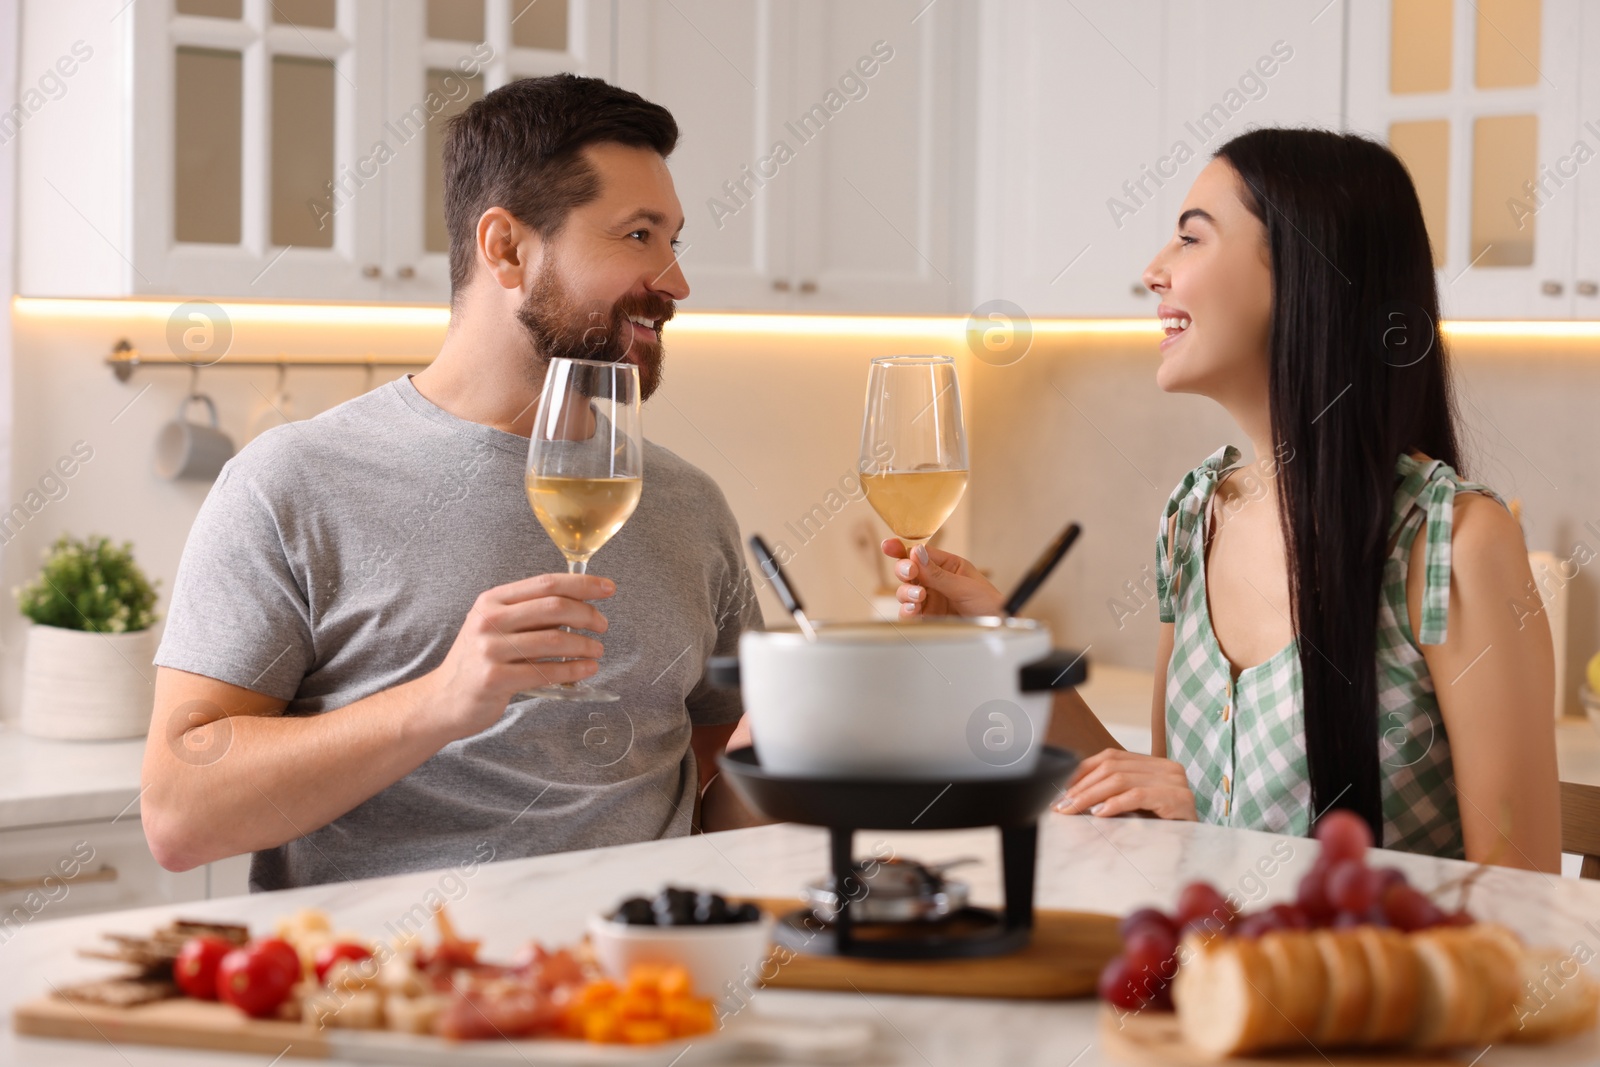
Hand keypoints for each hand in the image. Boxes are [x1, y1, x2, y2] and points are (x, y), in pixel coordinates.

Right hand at [423, 573, 615, 738]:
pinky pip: (545, 672)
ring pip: (554, 641)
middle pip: (554, 607)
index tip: (608, 588)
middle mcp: (489, 620)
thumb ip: (529, 613)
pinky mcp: (494, 679)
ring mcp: (489, 649)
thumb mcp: (495, 626)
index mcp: (492, 600)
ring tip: (597, 651)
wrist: (443, 699)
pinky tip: (587, 670)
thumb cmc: (479, 660)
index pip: (545, 583)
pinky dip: (573, 670)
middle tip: (603, 626)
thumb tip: (580, 603)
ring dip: (584, 645)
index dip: (582, 584)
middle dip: (588, 615)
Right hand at [882, 539, 1003, 617]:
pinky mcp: (927, 618)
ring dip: (907, 592)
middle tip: (910, 572)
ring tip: (918, 596)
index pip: (921, 554)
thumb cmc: (989, 604)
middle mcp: (935, 581)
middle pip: (908, 571)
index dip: (903, 549)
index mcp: (947, 566)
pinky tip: (913, 610)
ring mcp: (930, 600)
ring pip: (905, 591)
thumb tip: (916, 553)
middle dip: (905, 570)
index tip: (888, 546)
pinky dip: (906, 611)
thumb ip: (938, 574)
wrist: (997, 631)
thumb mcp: (965, 586)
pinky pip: (909, 613)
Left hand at [1054, 749, 1197, 820]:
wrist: (1200, 844)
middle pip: (1112, 768)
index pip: (1110, 757)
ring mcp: (1174, 781)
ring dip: (1091, 796)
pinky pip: (1138, 796)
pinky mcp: (1178, 798)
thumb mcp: (1136, 803)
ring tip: (1074, 809)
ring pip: (1120, 780)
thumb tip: (1072, 793)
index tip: (1062, 789)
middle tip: (1062, 805)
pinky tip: (1100, 813)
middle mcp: (1165, 767)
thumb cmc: (1163, 825)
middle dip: (1082, 787)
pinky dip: (1115, 804)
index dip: (1082, 771)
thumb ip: (1114, 791)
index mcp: (1153, 763)